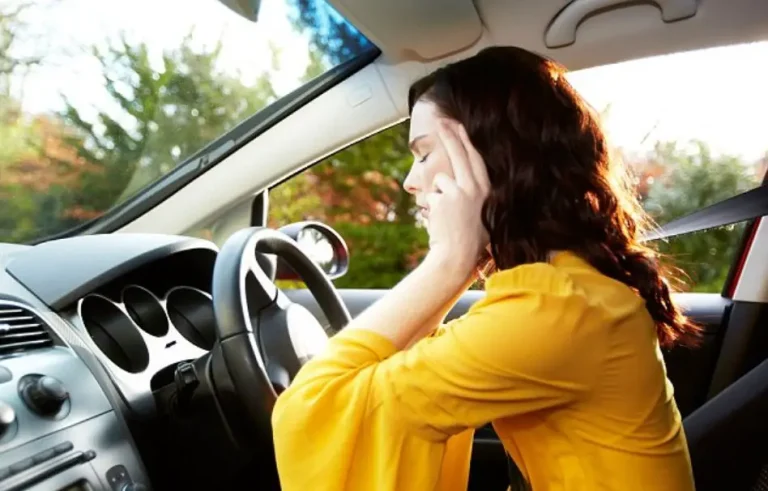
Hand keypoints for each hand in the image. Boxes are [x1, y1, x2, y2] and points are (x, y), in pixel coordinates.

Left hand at [426, 121, 490, 276]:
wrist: (457, 256)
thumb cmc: (470, 242)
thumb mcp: (482, 214)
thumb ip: (475, 196)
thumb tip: (460, 181)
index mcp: (487, 191)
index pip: (476, 159)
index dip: (467, 141)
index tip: (460, 126)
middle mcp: (475, 187)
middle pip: (460, 154)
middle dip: (450, 135)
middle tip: (441, 121)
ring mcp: (459, 191)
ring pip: (441, 181)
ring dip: (439, 195)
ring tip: (446, 216)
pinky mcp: (443, 198)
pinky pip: (432, 195)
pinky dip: (432, 207)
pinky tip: (439, 220)